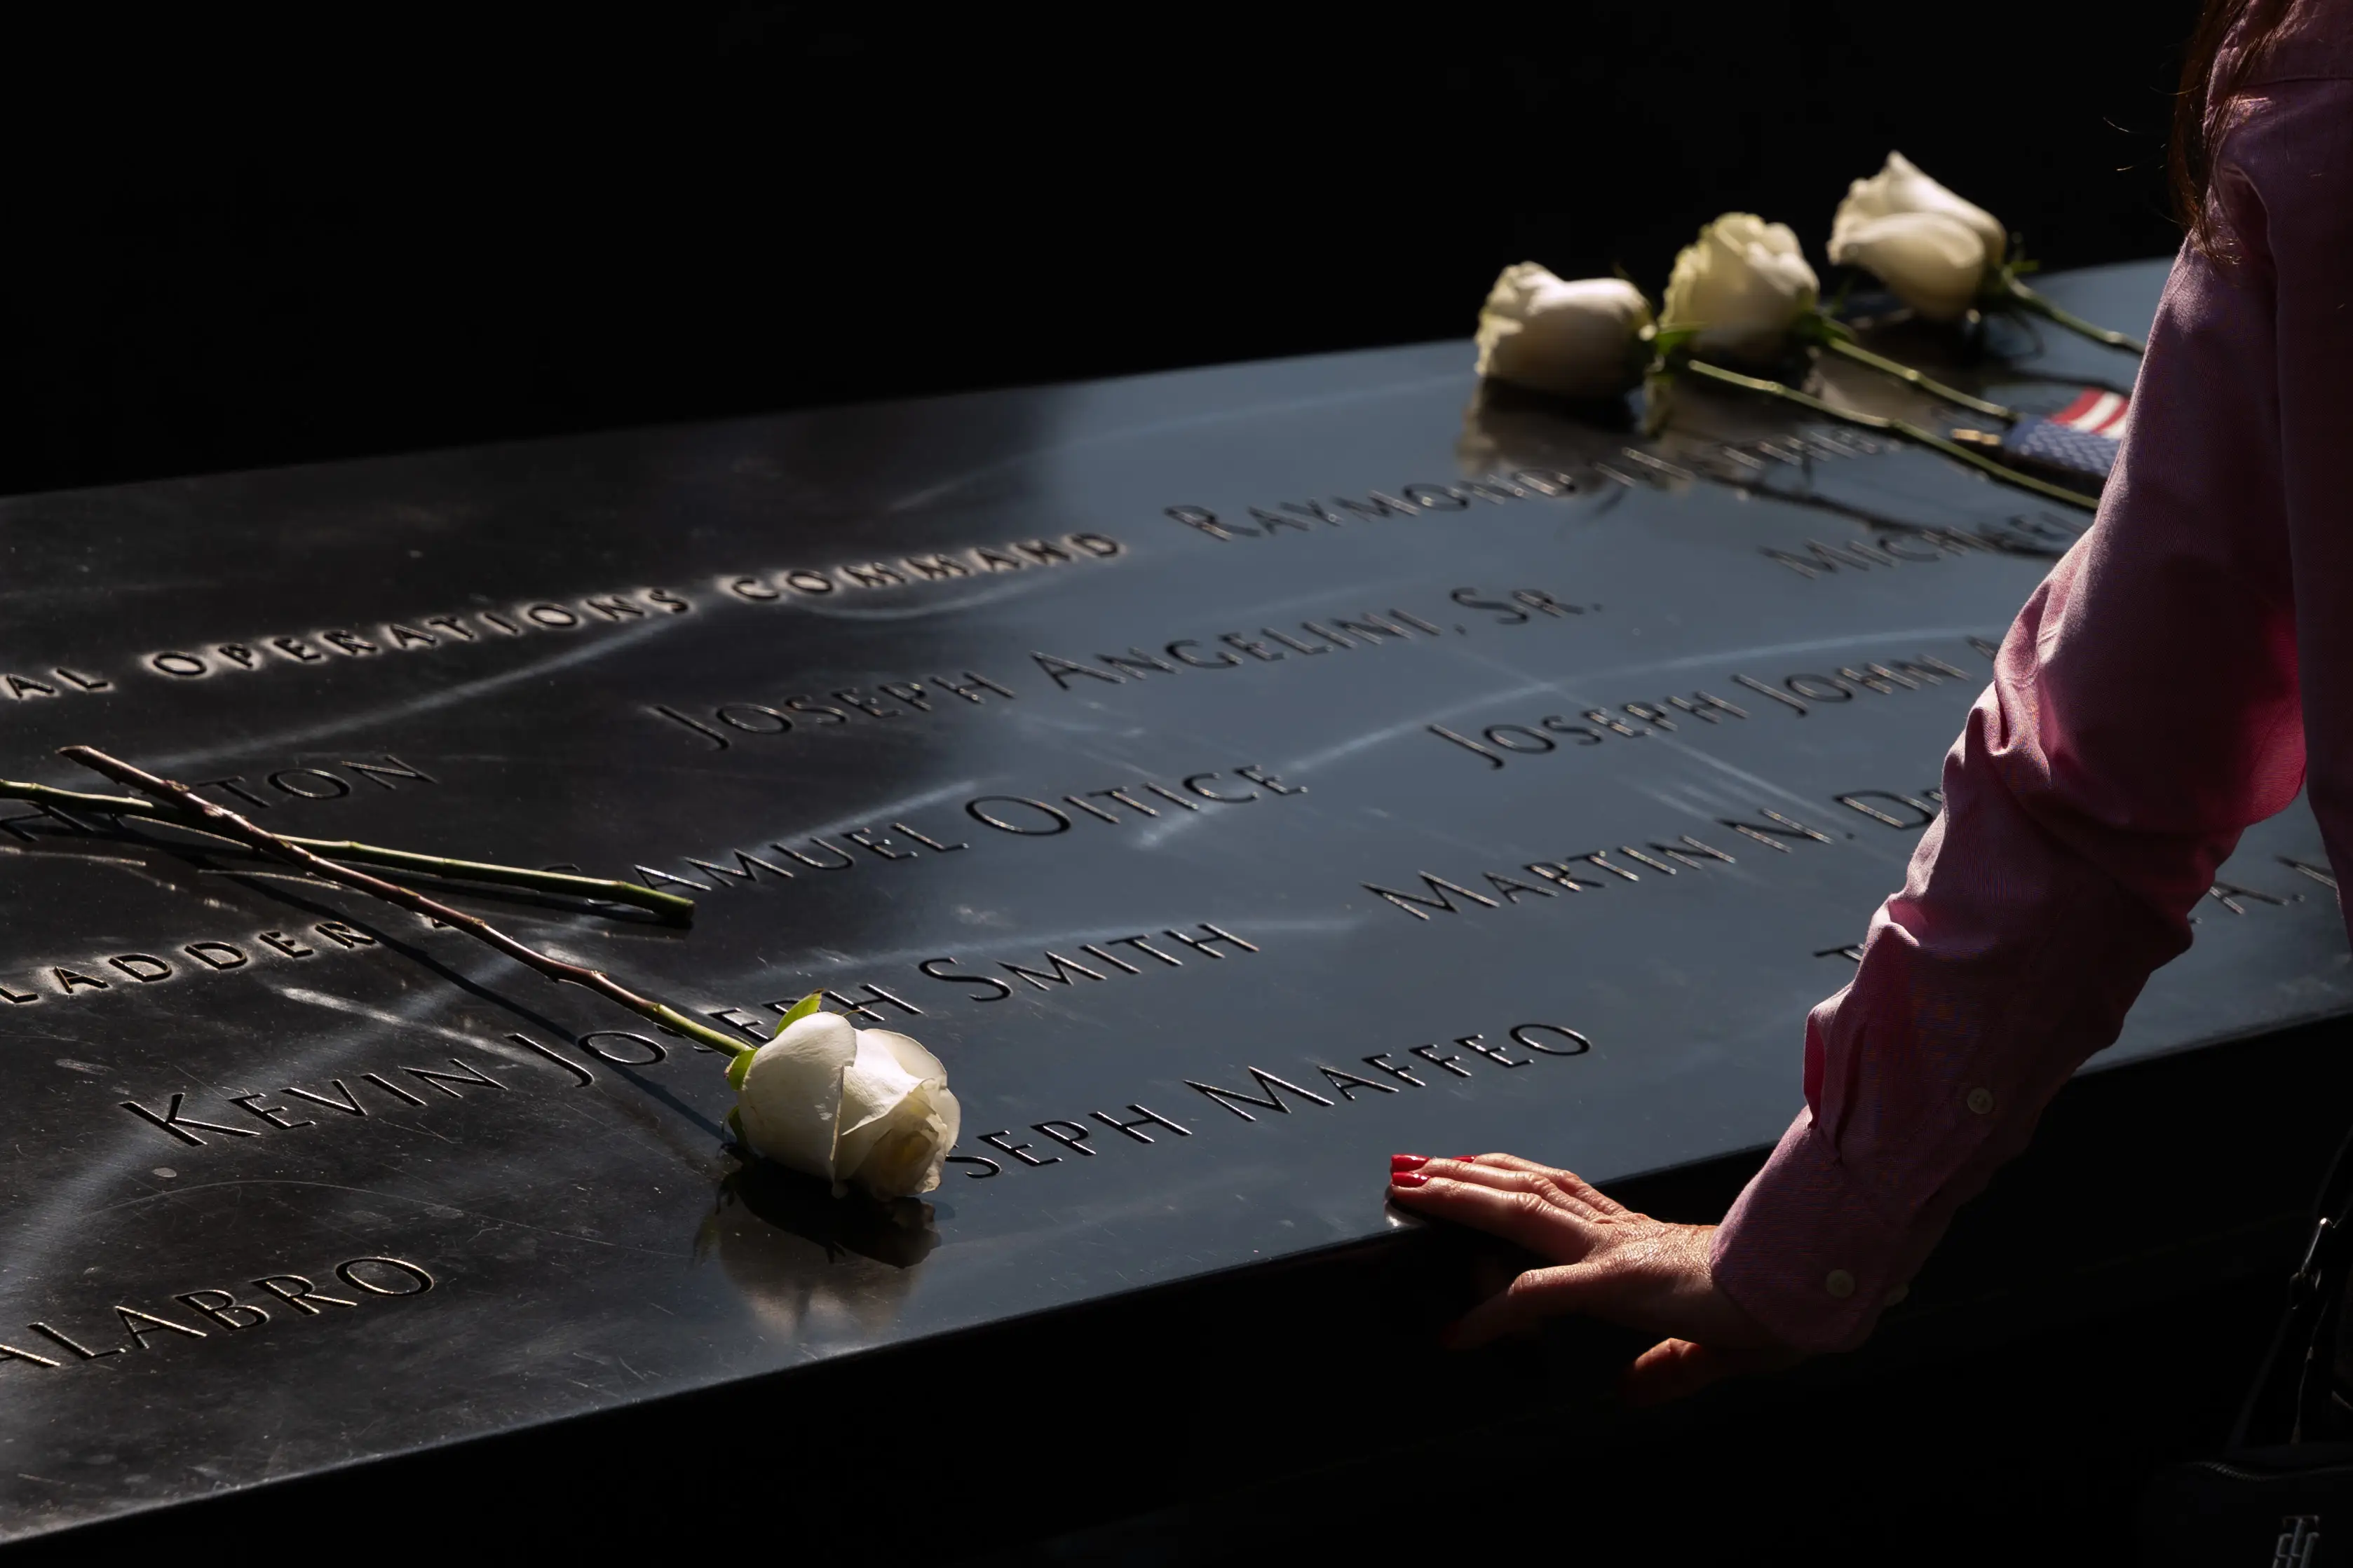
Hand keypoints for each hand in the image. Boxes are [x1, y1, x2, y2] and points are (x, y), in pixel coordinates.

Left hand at [1386, 1151, 1799, 1403]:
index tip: (1469, 1173)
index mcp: (1639, 1244)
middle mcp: (1620, 1236)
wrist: (1814, 1292)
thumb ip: (1671, 1366)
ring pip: (1520, 1212)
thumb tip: (1634, 1391)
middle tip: (1409, 1161)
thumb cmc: (1780, 1309)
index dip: (1510, 1186)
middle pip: (1526, 1189)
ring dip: (1458, 1198)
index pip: (1561, 1200)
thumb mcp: (1715, 1347)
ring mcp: (1616, 1253)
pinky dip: (1491, 1316)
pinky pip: (1537, 1298)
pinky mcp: (1620, 1284)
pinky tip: (1454, 1334)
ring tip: (1408, 1184)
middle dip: (1464, 1174)